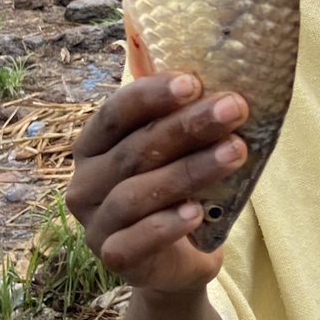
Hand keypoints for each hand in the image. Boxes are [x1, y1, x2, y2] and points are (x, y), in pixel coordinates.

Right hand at [67, 73, 249, 292]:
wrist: (180, 258)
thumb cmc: (177, 188)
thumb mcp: (178, 147)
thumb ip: (179, 109)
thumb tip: (204, 62)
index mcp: (93, 145)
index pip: (115, 112)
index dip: (152, 95)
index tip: (194, 82)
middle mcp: (85, 182)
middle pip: (134, 150)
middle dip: (188, 126)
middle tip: (234, 109)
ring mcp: (95, 223)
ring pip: (136, 194)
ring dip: (189, 171)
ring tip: (234, 153)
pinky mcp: (112, 258)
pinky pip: (135, 242)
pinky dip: (166, 225)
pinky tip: (197, 212)